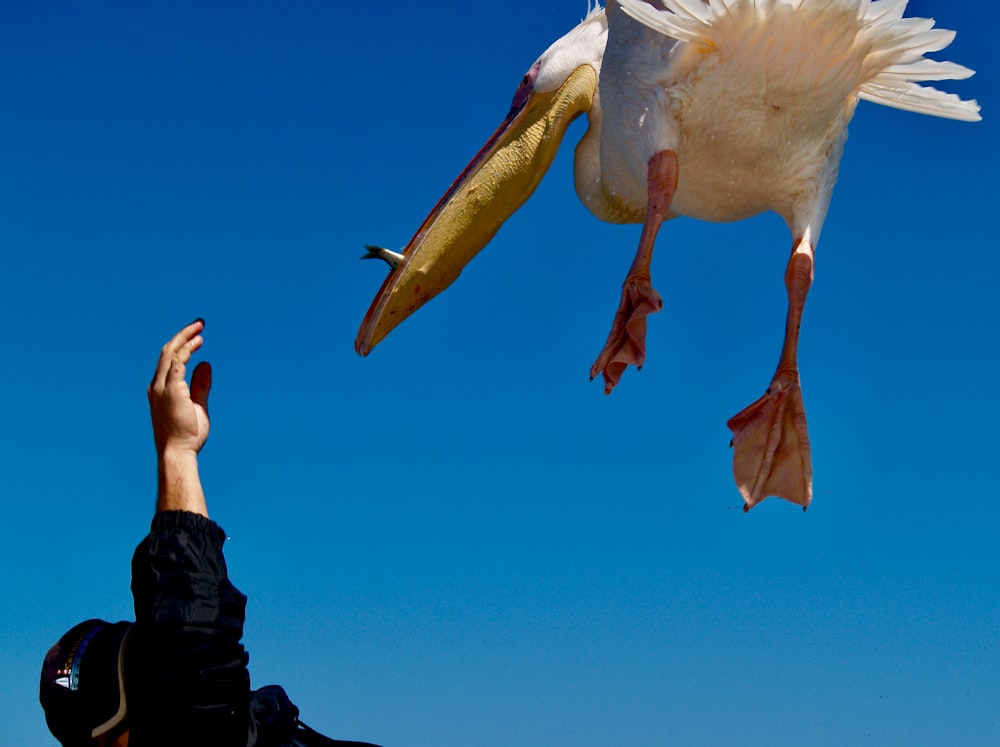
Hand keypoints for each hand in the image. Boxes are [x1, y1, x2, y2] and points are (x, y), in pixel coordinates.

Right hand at [148, 320, 211, 457]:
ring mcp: (161, 388)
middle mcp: (157, 385)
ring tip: (200, 331)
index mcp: (161, 388)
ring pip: (170, 355)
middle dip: (182, 336)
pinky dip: (184, 355)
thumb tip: (206, 364)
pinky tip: (196, 345)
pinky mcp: (171, 392)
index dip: (183, 346)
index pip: (170, 360)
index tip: (198, 337)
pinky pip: (175, 368)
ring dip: (185, 341)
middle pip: (167, 352)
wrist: (177, 452)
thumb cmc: (186, 433)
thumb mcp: (197, 403)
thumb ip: (201, 384)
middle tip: (199, 324)